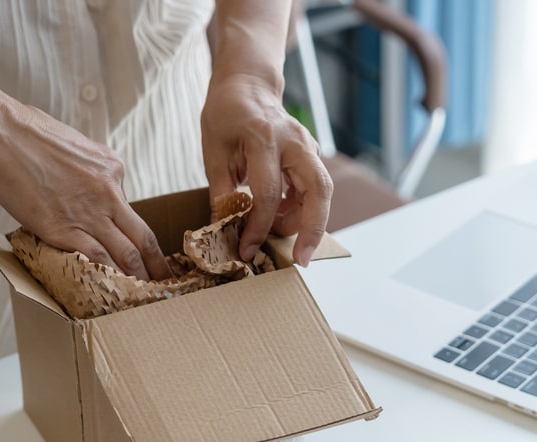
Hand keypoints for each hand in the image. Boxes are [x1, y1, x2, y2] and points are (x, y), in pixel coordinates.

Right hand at [0, 102, 172, 281]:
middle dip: (157, 265)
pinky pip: (96, 259)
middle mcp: (109, 191)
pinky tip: (114, 293)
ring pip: (126, 254)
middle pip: (143, 238)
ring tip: (147, 297)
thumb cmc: (24, 131)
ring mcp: (88, 212)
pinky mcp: (62, 228)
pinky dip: (109, 278)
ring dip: (138, 279)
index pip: (129, 210)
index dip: (137, 236)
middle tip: (167, 284)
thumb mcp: (74, 146)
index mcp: (112, 168)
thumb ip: (87, 170)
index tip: (145, 252)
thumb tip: (82, 185)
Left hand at [201, 72, 332, 265]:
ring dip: (305, 220)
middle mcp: (294, 142)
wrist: (247, 86)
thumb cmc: (226, 116)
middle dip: (313, 229)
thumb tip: (223, 235)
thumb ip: (221, 194)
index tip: (247, 251)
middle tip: (301, 259)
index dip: (258, 228)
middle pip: (319, 189)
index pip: (267, 193)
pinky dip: (301, 209)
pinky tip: (279, 216)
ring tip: (276, 232)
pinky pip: (315, 188)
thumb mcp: (214, 153)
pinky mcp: (312, 155)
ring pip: (323, 191)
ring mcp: (308, 146)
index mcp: (263, 138)